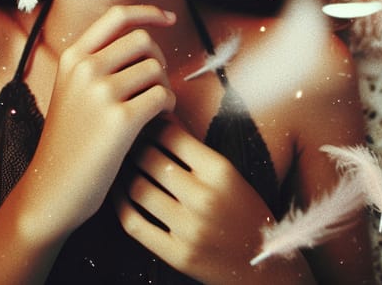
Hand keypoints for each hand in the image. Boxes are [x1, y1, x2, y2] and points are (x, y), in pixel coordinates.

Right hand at [27, 5, 176, 239]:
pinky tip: (157, 120)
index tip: (169, 18)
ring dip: (164, 86)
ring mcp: (101, 92)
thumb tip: (142, 41)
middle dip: (159, 59)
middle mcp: (85, 68)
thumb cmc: (70, 141)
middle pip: (143, 40)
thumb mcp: (71, 90)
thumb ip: (96, 63)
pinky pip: (162, 96)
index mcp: (73, 57)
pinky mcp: (119, 120)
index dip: (148, 12)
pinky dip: (168, 106)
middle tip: (156, 84)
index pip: (117, 16)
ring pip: (156, 68)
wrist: (52, 187)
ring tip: (154, 106)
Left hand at [113, 119, 275, 283]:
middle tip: (124, 140)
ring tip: (120, 163)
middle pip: (150, 158)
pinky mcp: (178, 255)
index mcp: (220, 171)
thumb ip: (195, 150)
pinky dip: (120, 203)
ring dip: (124, 172)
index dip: (151, 124)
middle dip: (133, 145)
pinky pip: (134, 222)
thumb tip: (159, 118)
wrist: (263, 263)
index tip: (144, 121)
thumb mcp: (227, 173)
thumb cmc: (243, 210)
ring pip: (138, 188)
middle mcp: (205, 198)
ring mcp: (190, 229)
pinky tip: (119, 191)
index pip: (171, 135)